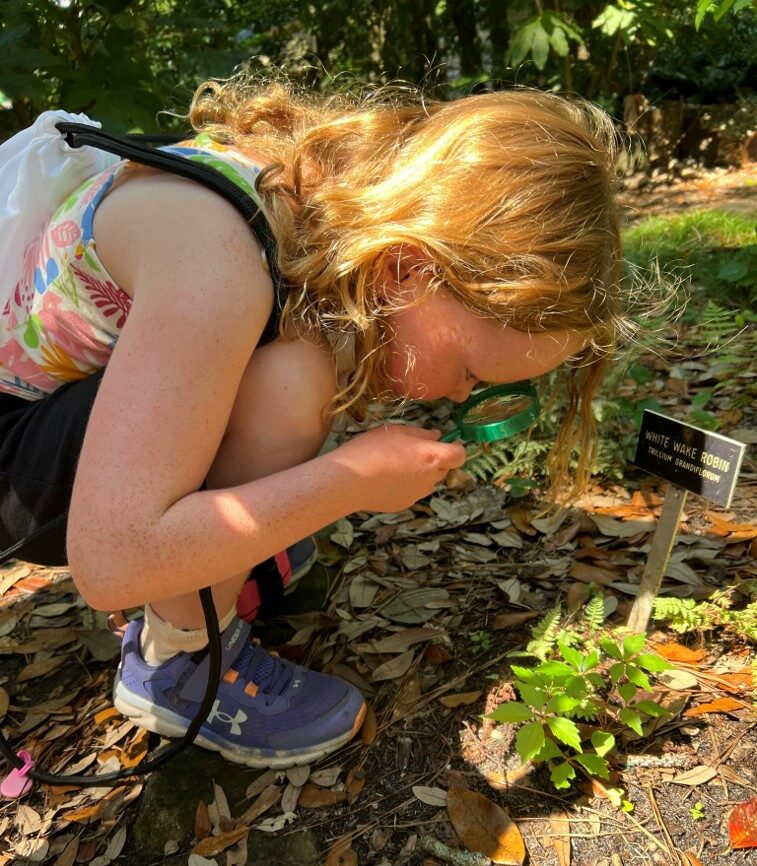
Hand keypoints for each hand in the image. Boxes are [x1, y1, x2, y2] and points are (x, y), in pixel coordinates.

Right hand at [328, 424, 466, 512]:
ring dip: (420, 473)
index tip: (445, 443)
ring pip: (428, 481)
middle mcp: (430, 478)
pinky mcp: (405, 504)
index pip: (460, 456)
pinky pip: (413, 491)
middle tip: (411, 452)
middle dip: (434, 460)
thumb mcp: (397, 431)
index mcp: (431, 457)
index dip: (455, 449)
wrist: (349, 481)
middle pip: (443, 469)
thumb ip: (422, 434)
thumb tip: (437, 436)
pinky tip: (386, 479)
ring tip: (395, 465)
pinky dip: (406, 485)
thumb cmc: (372, 450)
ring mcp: (418, 494)